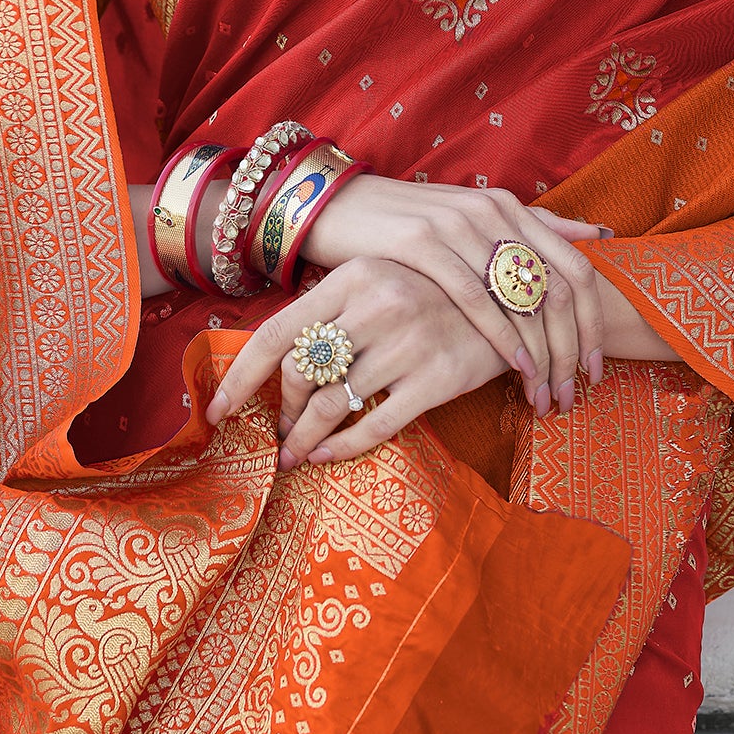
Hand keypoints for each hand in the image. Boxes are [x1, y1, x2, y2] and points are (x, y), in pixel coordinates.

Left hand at [203, 257, 510, 467]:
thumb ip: (335, 310)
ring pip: (332, 405)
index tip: (216, 413)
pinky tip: (328, 457)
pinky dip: (341, 449)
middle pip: (302, 373)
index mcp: (354, 277)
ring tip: (295, 454)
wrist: (518, 300)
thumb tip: (276, 357)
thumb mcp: (382, 282)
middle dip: (283, 413)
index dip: (239, 378)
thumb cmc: (437, 294)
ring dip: (304, 439)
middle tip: (280, 433)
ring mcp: (408, 341)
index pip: (277, 333)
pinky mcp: (437, 378)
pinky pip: (373, 426)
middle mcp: (377, 304)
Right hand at [298, 173, 611, 414]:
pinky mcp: (422, 242)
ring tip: (546, 391)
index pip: (574, 266)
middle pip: (557, 285)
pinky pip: (476, 297)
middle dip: (573, 346)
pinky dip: (502, 336)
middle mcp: (491, 211)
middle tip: (575, 391)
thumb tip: (597, 234)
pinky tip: (514, 366)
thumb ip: (533, 227)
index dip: (592, 321)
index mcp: (509, 207)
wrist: (341, 207)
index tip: (596, 366)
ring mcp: (458, 224)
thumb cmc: (411, 226)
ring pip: (522, 296)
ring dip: (542, 352)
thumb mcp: (475, 222)